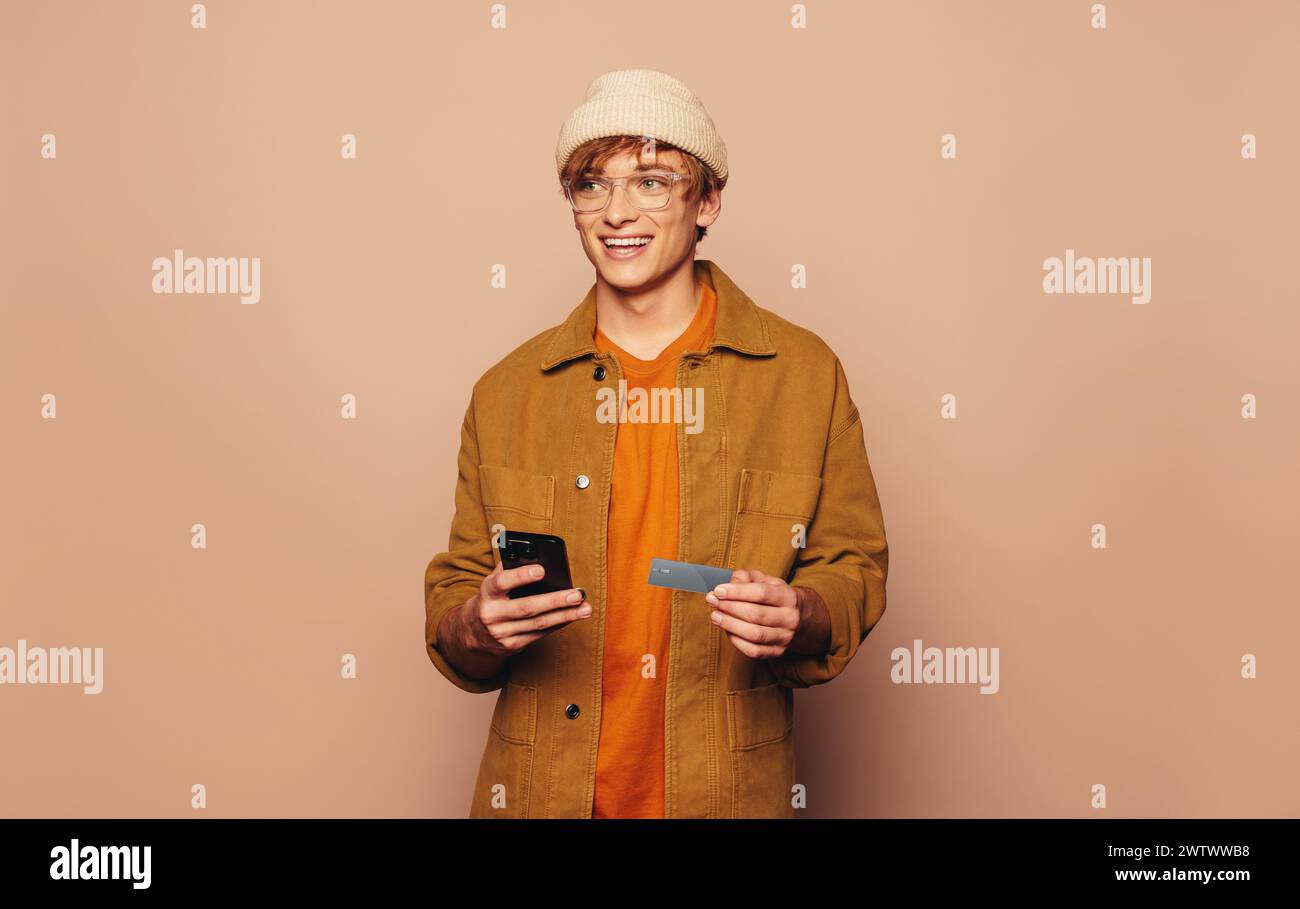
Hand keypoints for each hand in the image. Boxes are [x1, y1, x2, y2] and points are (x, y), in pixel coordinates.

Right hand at [456, 561, 591, 656]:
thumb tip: (535, 555)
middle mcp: (492, 614)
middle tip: (576, 595)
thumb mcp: (492, 582)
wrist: (472, 631)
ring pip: (538, 624)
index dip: (521, 576)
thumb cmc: (491, 598)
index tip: (541, 570)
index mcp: (487, 593)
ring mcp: (502, 633)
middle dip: (555, 601)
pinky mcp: (512, 646)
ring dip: (565, 616)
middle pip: (527, 607)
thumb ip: (510, 568)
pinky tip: (571, 617)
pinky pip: (539, 635)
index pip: (502, 582)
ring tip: (584, 608)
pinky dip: (558, 625)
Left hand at [705, 569, 829, 658]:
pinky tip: (727, 630)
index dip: (737, 592)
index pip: (761, 593)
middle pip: (756, 614)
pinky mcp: (777, 652)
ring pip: (754, 634)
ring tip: (715, 616)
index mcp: (788, 596)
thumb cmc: (775, 596)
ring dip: (730, 625)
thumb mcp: (765, 580)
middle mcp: (790, 618)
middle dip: (729, 607)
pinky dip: (736, 641)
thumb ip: (746, 578)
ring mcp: (785, 637)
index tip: (718, 590)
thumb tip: (728, 584)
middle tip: (712, 601)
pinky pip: (753, 651)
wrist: (799, 617)